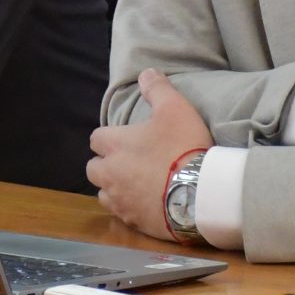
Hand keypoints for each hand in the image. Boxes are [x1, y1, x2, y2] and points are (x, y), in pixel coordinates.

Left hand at [87, 68, 210, 240]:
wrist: (200, 193)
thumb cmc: (184, 146)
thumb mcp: (175, 108)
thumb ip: (158, 89)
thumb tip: (146, 72)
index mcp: (114, 145)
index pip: (96, 138)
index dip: (109, 137)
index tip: (126, 138)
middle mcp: (109, 174)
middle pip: (93, 169)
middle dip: (105, 165)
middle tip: (128, 162)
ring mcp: (120, 200)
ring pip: (104, 194)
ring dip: (115, 188)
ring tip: (136, 184)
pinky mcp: (133, 221)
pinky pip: (123, 214)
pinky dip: (130, 208)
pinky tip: (147, 204)